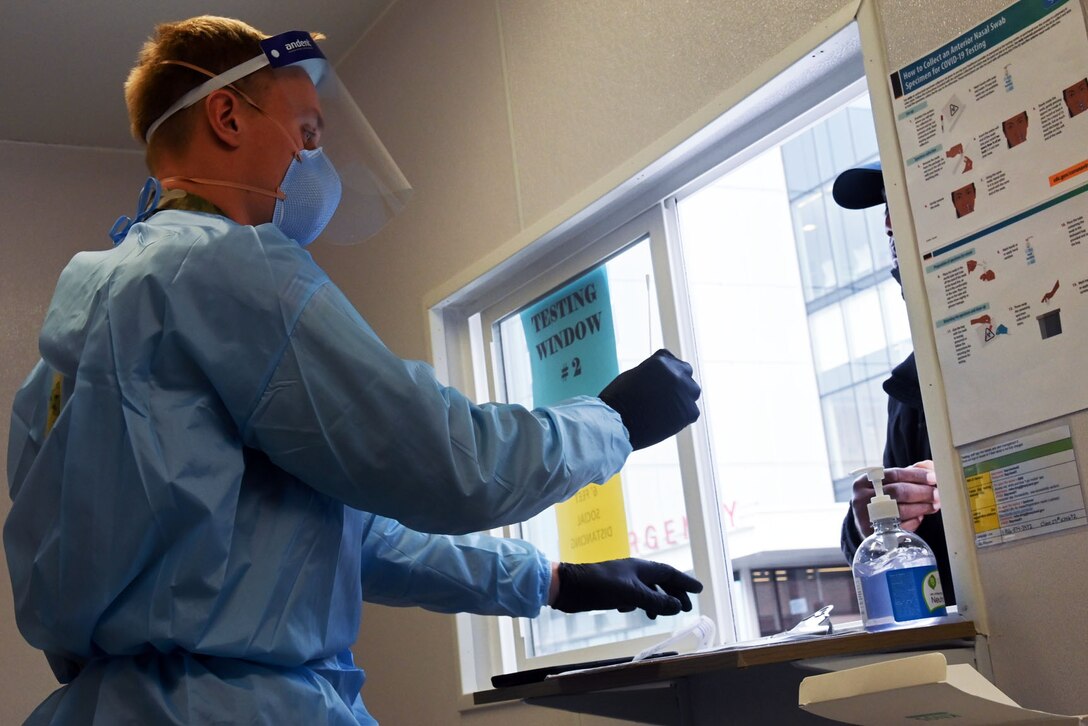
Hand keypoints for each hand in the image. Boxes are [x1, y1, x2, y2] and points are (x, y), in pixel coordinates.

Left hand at [550, 558, 702, 618]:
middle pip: (660, 581)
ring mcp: (622, 581)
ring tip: (659, 615)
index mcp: (641, 568)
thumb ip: (655, 600)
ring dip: (656, 600)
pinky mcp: (611, 591)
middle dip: (674, 593)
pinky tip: (634, 611)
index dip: (684, 582)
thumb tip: (678, 606)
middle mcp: (634, 572)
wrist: (570, 587)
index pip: (669, 573)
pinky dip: (638, 603)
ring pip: (646, 589)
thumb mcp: (631, 594)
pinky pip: (632, 596)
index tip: (699, 590)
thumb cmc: (600, 586)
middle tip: (686, 607)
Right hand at [598, 349, 700, 449]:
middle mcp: (676, 373)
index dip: (666, 371)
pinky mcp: (689, 412)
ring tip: (665, 409)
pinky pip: (691, 412)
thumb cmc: (618, 401)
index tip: (661, 381)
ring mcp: (685, 392)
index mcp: (661, 361)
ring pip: (692, 392)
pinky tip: (666, 420)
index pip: (671, 359)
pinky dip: (682, 416)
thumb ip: (652, 373)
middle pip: (685, 372)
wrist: (617, 423)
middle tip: (666, 395)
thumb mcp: (633, 375)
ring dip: (682, 398)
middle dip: (678, 381)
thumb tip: (660, 378)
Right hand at [851, 461, 939, 534]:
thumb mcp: (887, 484)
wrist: (865, 523)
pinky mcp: (875, 534)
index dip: (917, 475)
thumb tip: (931, 467)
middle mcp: (861, 498)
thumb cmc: (881, 499)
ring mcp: (867, 517)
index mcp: (863, 482)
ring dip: (922, 507)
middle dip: (922, 492)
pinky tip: (920, 517)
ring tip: (934, 505)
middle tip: (938, 494)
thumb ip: (908, 473)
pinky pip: (901, 526)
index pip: (894, 474)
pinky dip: (914, 521)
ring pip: (901, 510)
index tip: (934, 478)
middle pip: (898, 491)